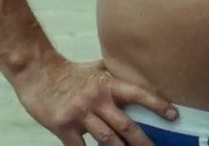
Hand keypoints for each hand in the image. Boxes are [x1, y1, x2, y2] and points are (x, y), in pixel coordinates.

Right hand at [13, 56, 174, 145]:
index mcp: (106, 85)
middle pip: (125, 125)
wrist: (36, 72)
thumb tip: (135, 73)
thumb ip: (113, 75)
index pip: (137, 94)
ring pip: (107, 139)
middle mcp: (96, 100)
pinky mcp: (63, 127)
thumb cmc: (68, 72)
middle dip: (143, 141)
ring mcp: (80, 114)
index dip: (156, 104)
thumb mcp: (94, 69)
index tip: (173, 115)